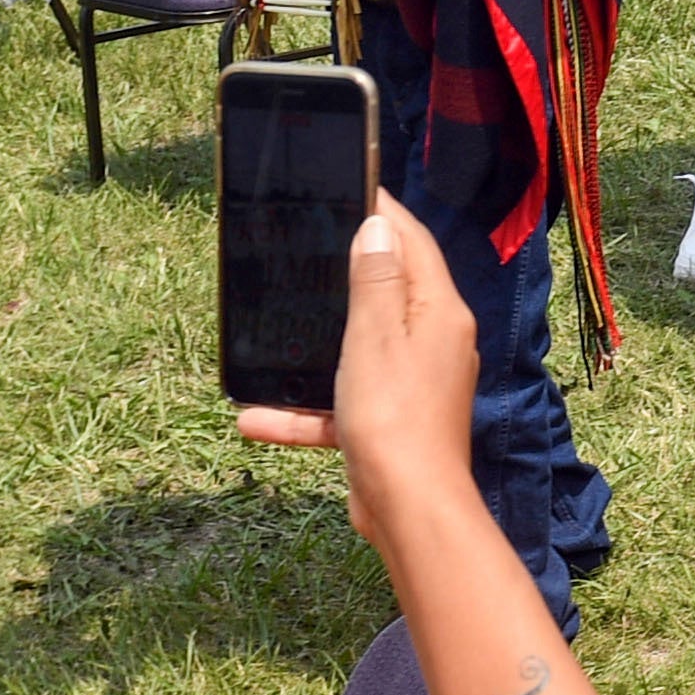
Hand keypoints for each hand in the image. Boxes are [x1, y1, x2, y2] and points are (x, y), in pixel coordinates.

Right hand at [233, 198, 488, 551]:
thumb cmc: (395, 418)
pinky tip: (256, 417)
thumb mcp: (374, 336)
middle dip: (347, 271)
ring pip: (356, 351)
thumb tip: (378, 226)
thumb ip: (374, 280)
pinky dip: (305, 410)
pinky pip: (341, 405)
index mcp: (438, 314)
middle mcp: (433, 344)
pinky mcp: (389, 423)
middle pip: (388, 291)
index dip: (385, 212)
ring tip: (277, 327)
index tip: (356, 185)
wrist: (408, 509)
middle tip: (308, 245)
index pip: (414, 244)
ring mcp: (413, 385)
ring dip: (314, 348)